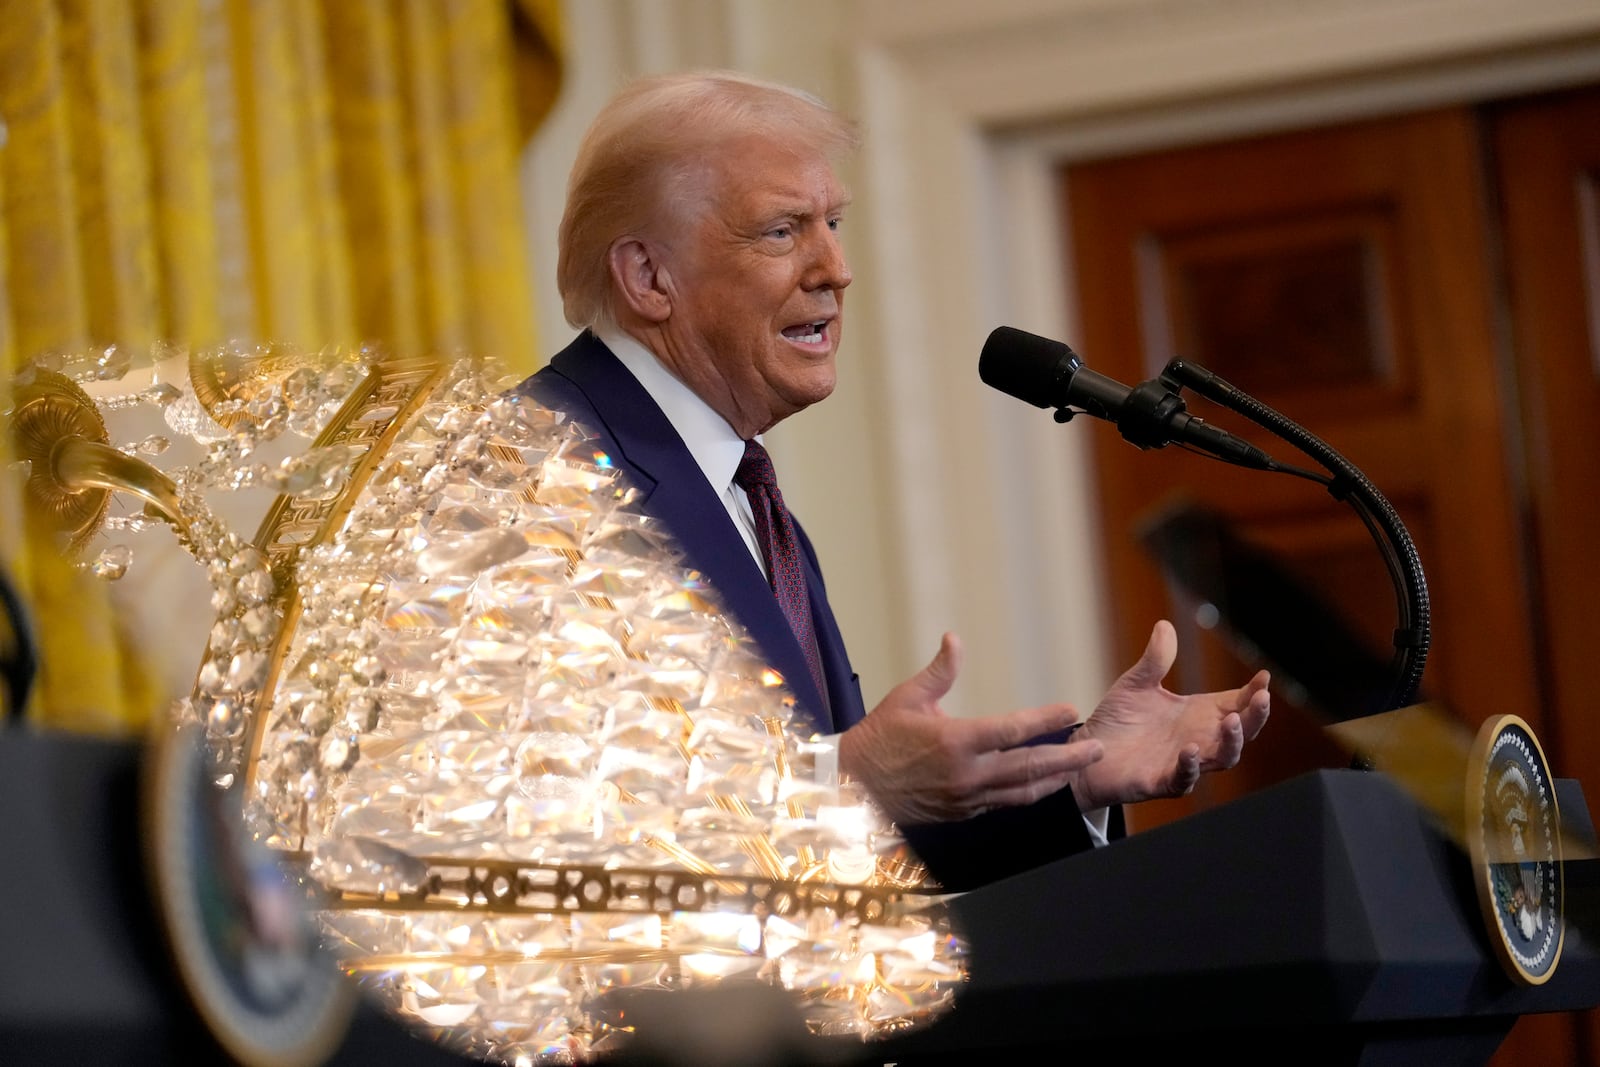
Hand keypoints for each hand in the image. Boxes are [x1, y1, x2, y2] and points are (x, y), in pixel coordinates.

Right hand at [838, 633, 1103, 825]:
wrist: (852, 787)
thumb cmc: (878, 738)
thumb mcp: (907, 698)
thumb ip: (939, 671)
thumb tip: (955, 639)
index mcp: (955, 742)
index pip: (1012, 730)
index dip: (1045, 720)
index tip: (1070, 710)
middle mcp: (966, 774)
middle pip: (1029, 767)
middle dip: (1068, 758)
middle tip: (1097, 749)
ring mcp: (966, 798)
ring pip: (1022, 792)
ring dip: (1055, 780)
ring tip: (1079, 769)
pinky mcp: (962, 813)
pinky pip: (1004, 804)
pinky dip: (1028, 794)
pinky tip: (1043, 786)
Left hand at [1068, 620, 1269, 809]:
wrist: (1087, 750)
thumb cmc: (1118, 720)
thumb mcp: (1137, 683)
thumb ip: (1155, 659)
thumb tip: (1165, 624)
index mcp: (1198, 715)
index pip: (1237, 703)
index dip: (1253, 693)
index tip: (1264, 677)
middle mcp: (1199, 740)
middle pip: (1241, 732)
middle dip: (1255, 716)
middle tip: (1262, 698)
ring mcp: (1184, 763)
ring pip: (1223, 758)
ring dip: (1231, 741)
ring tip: (1231, 721)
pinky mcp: (1162, 782)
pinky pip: (1184, 779)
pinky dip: (1190, 766)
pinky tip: (1189, 749)